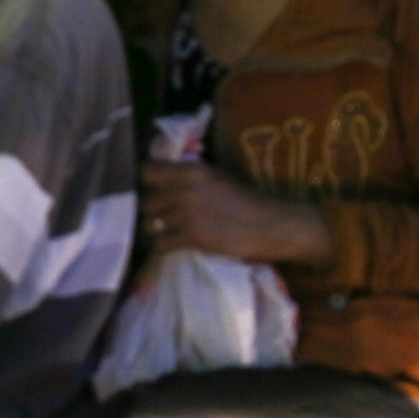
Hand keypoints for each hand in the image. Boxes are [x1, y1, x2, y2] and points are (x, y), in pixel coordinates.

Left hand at [139, 162, 332, 266]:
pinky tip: (171, 247)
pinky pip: (161, 244)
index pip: (147, 172)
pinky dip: (163, 247)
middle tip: (159, 217)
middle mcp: (184, 189)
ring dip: (154, 230)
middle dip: (151, 211)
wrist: (273, 224)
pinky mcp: (192, 236)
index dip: (145, 183)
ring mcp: (187, 213)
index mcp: (190, 170)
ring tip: (164, 232)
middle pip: (145, 201)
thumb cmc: (247, 199)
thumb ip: (188, 176)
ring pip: (150, 223)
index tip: (150, 191)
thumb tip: (163, 176)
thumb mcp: (216, 176)